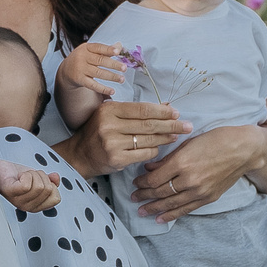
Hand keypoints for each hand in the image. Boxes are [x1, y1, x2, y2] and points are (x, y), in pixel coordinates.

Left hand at [0, 159, 58, 211]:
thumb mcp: (38, 177)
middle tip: (28, 176)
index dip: (51, 184)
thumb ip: (50, 180)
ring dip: (33, 174)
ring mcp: (18, 202)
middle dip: (41, 176)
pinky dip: (26, 174)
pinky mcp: (10, 192)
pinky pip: (27, 184)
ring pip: (39, 185)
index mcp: (36, 206)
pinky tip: (18, 177)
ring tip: (22, 176)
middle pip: (48, 189)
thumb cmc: (16, 175)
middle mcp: (28, 207)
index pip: (56, 198)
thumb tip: (56, 178)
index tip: (39, 181)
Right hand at [59, 40, 126, 96]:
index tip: (118, 52)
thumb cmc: (83, 59)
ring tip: (122, 79)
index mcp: (86, 48)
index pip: (99, 47)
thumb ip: (105, 50)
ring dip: (112, 77)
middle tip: (124, 68)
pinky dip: (103, 88)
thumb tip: (120, 46)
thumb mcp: (91, 51)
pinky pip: (93, 85)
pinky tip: (112, 90)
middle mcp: (82, 57)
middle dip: (113, 65)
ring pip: (98, 73)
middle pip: (100, 61)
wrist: (66, 70)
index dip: (108, 49)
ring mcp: (80, 69)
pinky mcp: (80, 80)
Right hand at [59, 97, 190, 176]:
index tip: (176, 113)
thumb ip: (134, 111)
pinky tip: (160, 147)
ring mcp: (113, 143)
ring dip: (165, 138)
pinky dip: (154, 151)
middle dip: (170, 125)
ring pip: (148, 139)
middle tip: (186, 125)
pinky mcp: (117, 159)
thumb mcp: (111, 115)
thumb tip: (165, 107)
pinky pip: (144, 154)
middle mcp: (110, 125)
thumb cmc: (98, 132)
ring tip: (177, 136)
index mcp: (109, 110)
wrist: (79, 155)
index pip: (142, 109)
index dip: (161, 111)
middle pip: (148, 124)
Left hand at [131, 123, 266, 223]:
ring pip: (170, 204)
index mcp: (181, 163)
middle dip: (144, 196)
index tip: (135, 182)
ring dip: (153, 208)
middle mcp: (189, 180)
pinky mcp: (208, 198)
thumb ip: (168, 158)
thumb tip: (149, 168)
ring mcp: (199, 191)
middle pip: (159, 192)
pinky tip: (159, 218)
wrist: (244, 150)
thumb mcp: (188, 143)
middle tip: (133, 197)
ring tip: (141, 211)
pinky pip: (185, 209)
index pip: (154, 179)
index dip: (142, 182)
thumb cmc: (216, 140)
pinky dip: (171, 215)